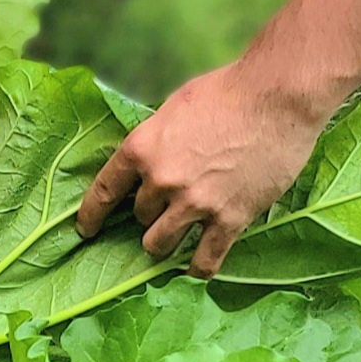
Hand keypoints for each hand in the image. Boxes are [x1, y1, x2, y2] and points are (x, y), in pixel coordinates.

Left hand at [75, 59, 337, 276]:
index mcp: (142, 148)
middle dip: (149, 215)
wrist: (275, 98)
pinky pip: (203, 262)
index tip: (85, 230)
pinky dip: (196, 270)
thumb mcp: (174, 108)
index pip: (103, 190)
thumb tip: (148, 161)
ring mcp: (195, 203)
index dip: (90, 215)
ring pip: (160, 244)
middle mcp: (162, 180)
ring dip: (165, 243)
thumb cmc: (226, 92)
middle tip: (165, 211)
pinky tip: (196, 269)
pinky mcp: (229, 219)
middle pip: (139, 217)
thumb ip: (157, 139)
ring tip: (175, 240)